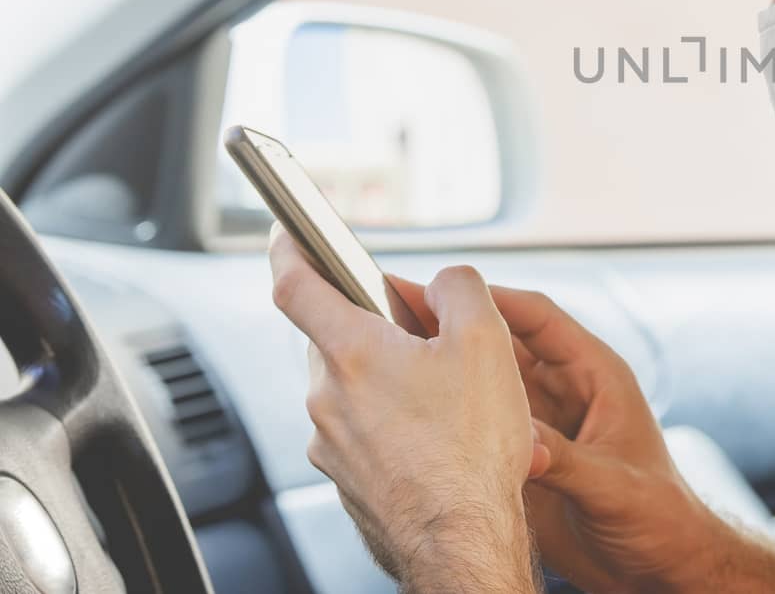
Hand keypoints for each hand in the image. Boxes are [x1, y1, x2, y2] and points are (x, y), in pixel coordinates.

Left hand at [268, 227, 537, 593]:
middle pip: (339, 338)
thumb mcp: (487, 341)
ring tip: (453, 401)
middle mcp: (328, 400)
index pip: (296, 284)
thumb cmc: (471, 451)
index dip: (289, 249)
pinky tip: (443, 439)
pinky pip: (366, 433)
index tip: (287, 234)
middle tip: (431, 337)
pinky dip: (397, 425)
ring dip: (394, 381)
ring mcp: (333, 446)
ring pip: (356, 389)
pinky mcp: (348, 481)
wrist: (463, 541)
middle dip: (378, 329)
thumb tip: (445, 281)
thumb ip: (460, 288)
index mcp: (352, 353)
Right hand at [387, 276, 713, 593]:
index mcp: (597, 376)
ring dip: (446, 368)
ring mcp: (541, 423)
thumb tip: (520, 443)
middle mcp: (564, 391)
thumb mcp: (615, 486)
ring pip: (485, 382)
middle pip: (502, 344)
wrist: (658, 566)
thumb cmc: (661, 516)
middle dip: (454, 326)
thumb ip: (569, 461)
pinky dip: (449, 415)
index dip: (494, 301)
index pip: (540, 319)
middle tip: (399, 311)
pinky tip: (413, 412)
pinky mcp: (524, 456)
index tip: (444, 290)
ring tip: (395, 353)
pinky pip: (480, 425)